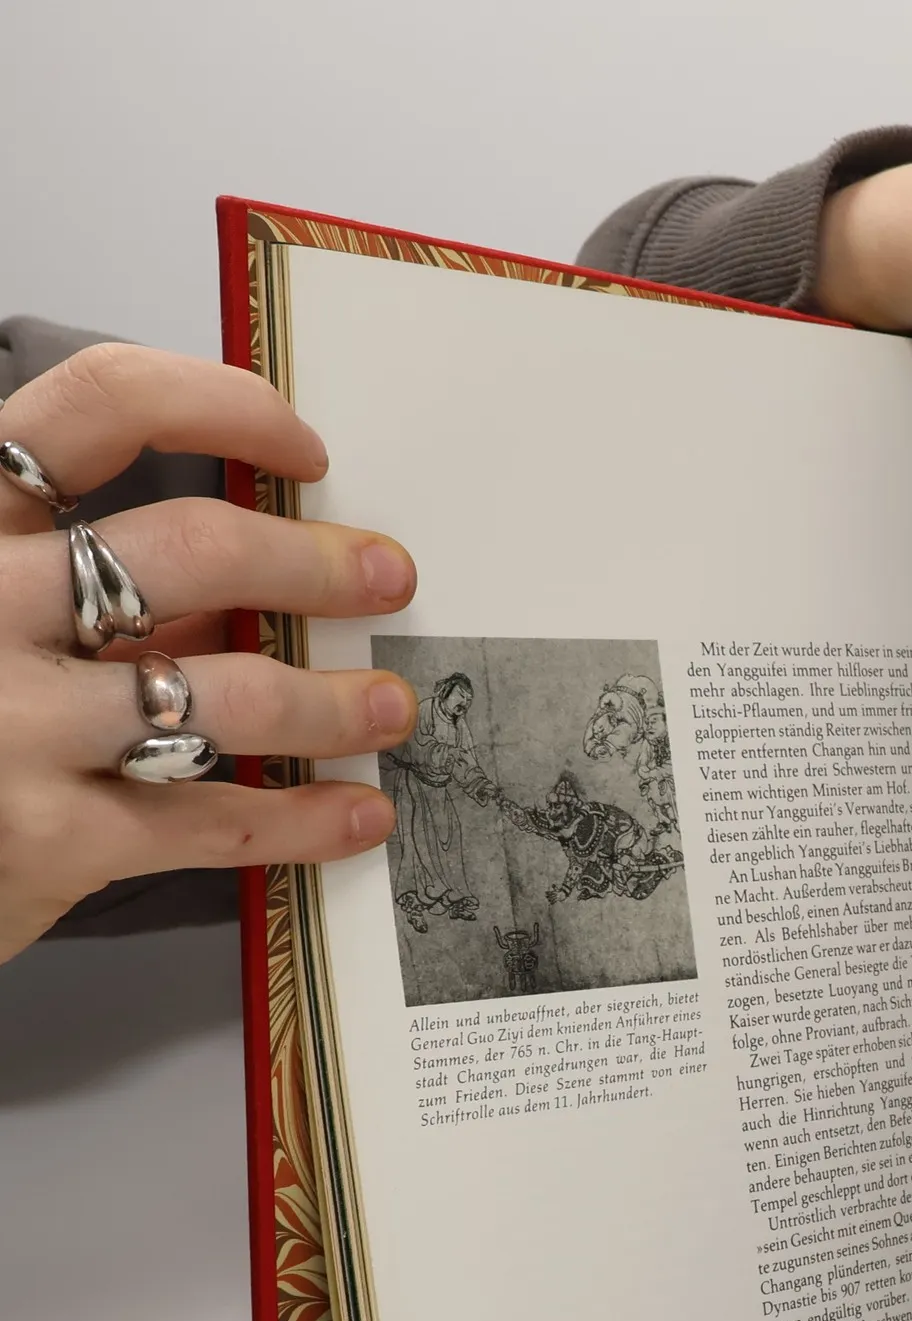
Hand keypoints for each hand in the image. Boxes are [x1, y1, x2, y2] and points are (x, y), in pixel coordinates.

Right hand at [0, 344, 420, 961]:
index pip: (98, 404)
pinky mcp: (47, 838)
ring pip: (224, 693)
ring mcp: (10, 722)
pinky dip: (307, 819)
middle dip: (316, 562)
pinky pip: (216, 822)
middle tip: (388, 577)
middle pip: (189, 547)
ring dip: (333, 700)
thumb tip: (252, 569)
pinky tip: (359, 812)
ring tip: (388, 705)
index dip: (225, 407)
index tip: (305, 449)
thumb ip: (75, 577)